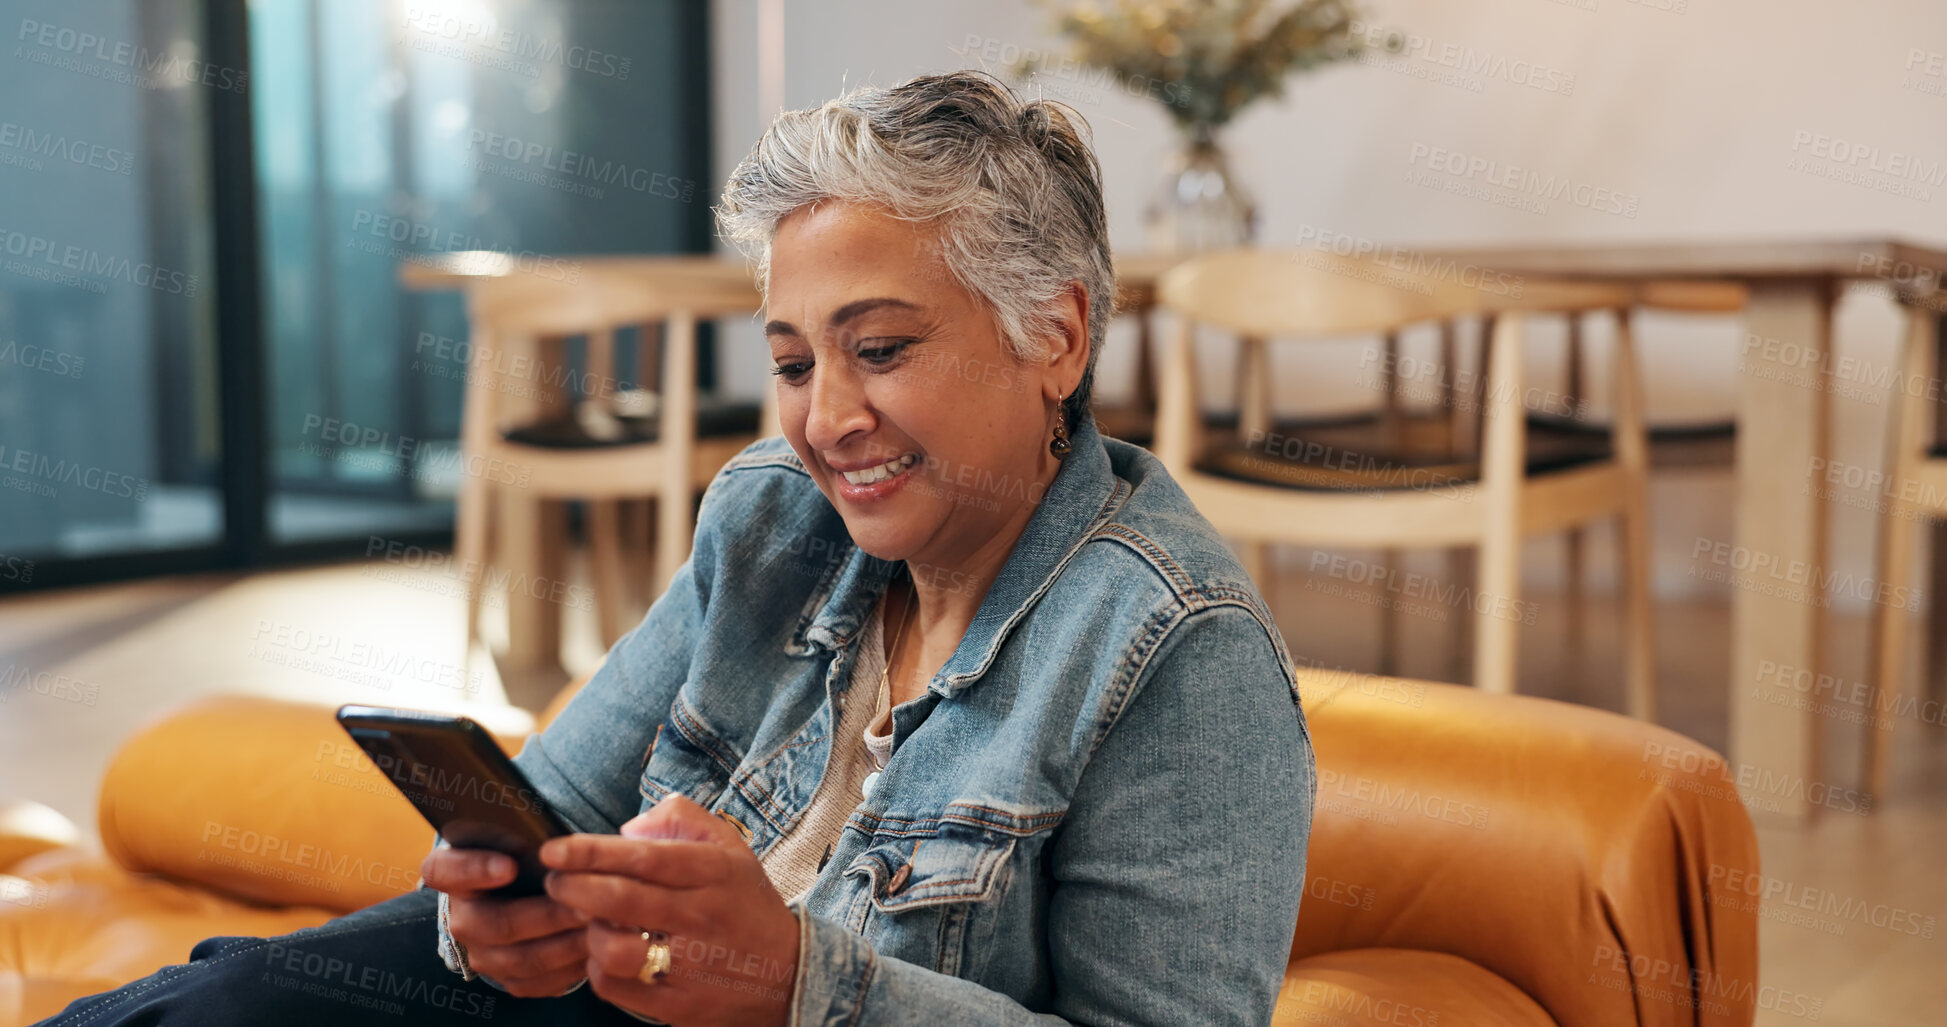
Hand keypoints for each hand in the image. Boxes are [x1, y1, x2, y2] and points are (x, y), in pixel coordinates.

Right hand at [420, 846, 589, 997]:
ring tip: (599, 926)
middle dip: (546, 915)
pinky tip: (596, 950)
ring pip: (521, 958)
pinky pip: (537, 982)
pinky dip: (569, 968)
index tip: (511, 866)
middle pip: (495, 923)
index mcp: (452, 873)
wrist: (528, 895)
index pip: (443, 871)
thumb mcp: (520, 838)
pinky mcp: (508, 979)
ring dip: (564, 943)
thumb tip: (558, 842)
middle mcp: (461, 918)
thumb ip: (527, 836)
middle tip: (586, 904)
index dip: (474, 869)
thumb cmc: (527, 857)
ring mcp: (482, 954)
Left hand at [541, 795, 801, 1026]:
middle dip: (572, 887)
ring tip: (587, 920)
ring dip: (588, 931)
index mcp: (713, 872)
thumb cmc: (746, 903)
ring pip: (613, 947)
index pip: (642, 857)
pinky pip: (615, 986)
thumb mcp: (731, 847)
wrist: (790, 974)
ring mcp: (690, 965)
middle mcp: (701, 916)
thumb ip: (681, 819)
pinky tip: (605, 953)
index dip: (590, 852)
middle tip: (555, 881)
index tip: (554, 850)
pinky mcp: (677, 1004)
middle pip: (620, 899)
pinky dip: (598, 967)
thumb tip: (626, 830)